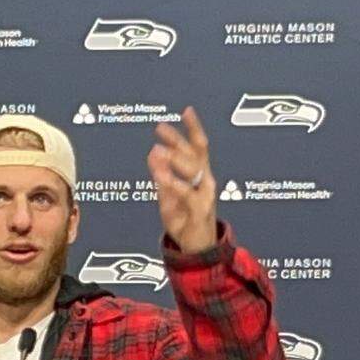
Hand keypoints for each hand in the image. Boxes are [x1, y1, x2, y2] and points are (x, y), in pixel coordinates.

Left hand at [146, 106, 216, 252]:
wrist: (196, 248)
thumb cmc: (184, 220)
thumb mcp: (167, 195)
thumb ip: (161, 175)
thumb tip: (153, 152)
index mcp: (200, 174)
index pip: (199, 145)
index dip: (194, 127)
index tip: (186, 110)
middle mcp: (206, 180)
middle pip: (194, 153)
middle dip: (178, 138)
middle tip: (161, 127)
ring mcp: (205, 194)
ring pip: (193, 169)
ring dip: (175, 158)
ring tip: (158, 149)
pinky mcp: (200, 209)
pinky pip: (186, 193)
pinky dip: (173, 182)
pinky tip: (160, 175)